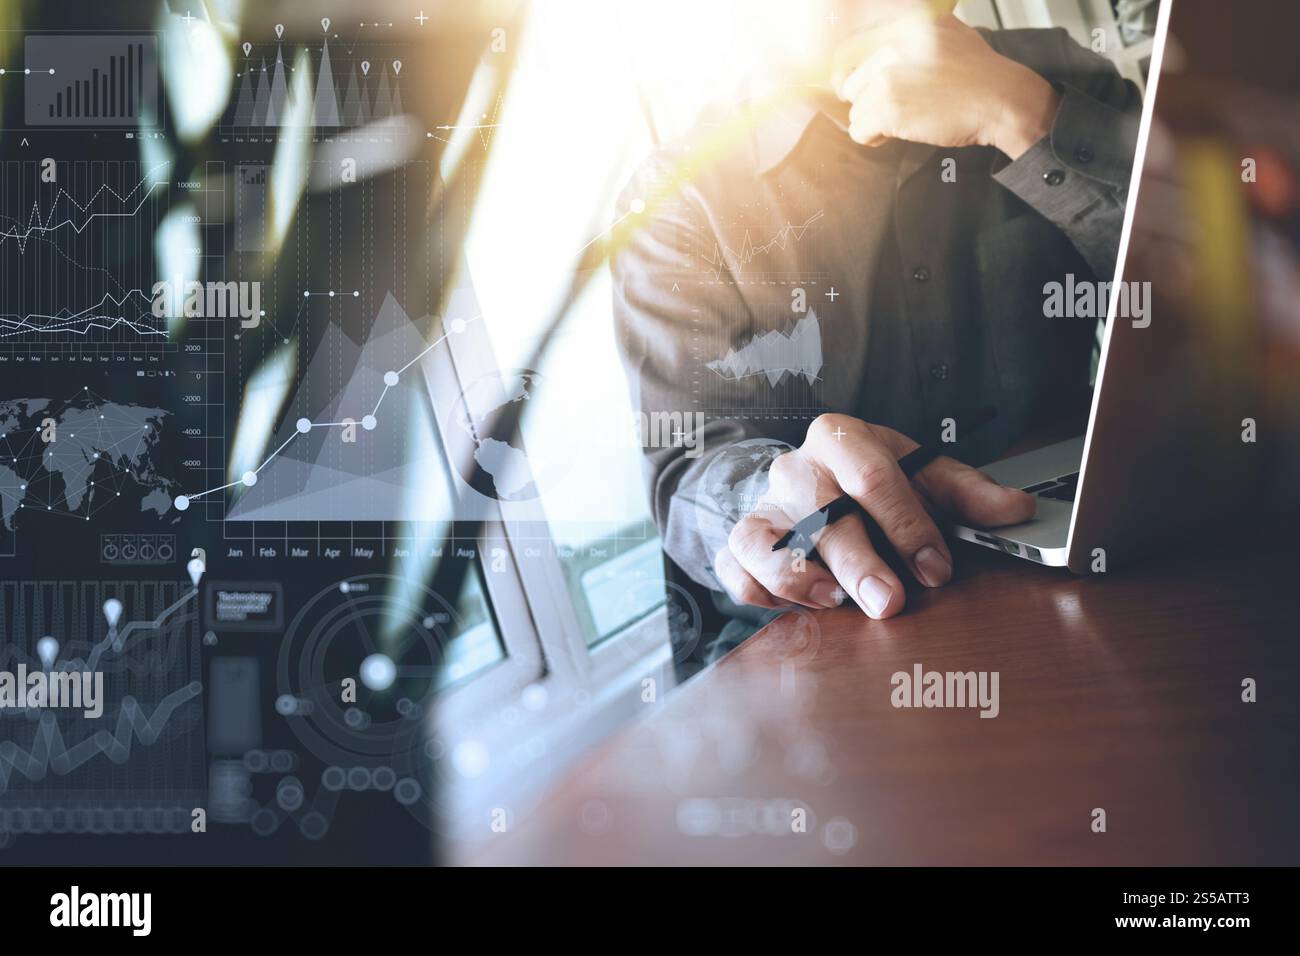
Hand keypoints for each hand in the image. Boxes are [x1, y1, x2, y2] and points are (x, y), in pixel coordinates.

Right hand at [712, 414, 1034, 618]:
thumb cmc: (873, 479)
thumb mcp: (921, 474)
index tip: (937, 568)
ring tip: (831, 602)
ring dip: (793, 575)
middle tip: (888, 603)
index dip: (906, 524)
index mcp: (842, 438)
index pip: (871, 475)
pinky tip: (790, 605)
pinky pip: (733, 565)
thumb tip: (1019, 510)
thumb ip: (967, 494)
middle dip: (856, 561)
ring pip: (760, 538)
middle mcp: (797, 469)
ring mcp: (764, 505)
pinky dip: (754, 588)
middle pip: (819, 513)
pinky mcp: (742, 540)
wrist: (810, 478)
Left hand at [831, 14, 1059, 158]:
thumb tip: (868, 55)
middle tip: (896, 107)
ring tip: (905, 119)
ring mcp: (889, 76)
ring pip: (856, 109)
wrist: (1002, 100)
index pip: (848, 50)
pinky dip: (874, 137)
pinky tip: (897, 133)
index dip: (854, 75)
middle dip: (869, 99)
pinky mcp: (889, 107)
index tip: (862, 88)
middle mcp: (892, 44)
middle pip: (850, 82)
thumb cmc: (977, 74)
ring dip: (875, 120)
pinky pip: (859, 130)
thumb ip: (908, 36)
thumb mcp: (944, 33)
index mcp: (904, 23)